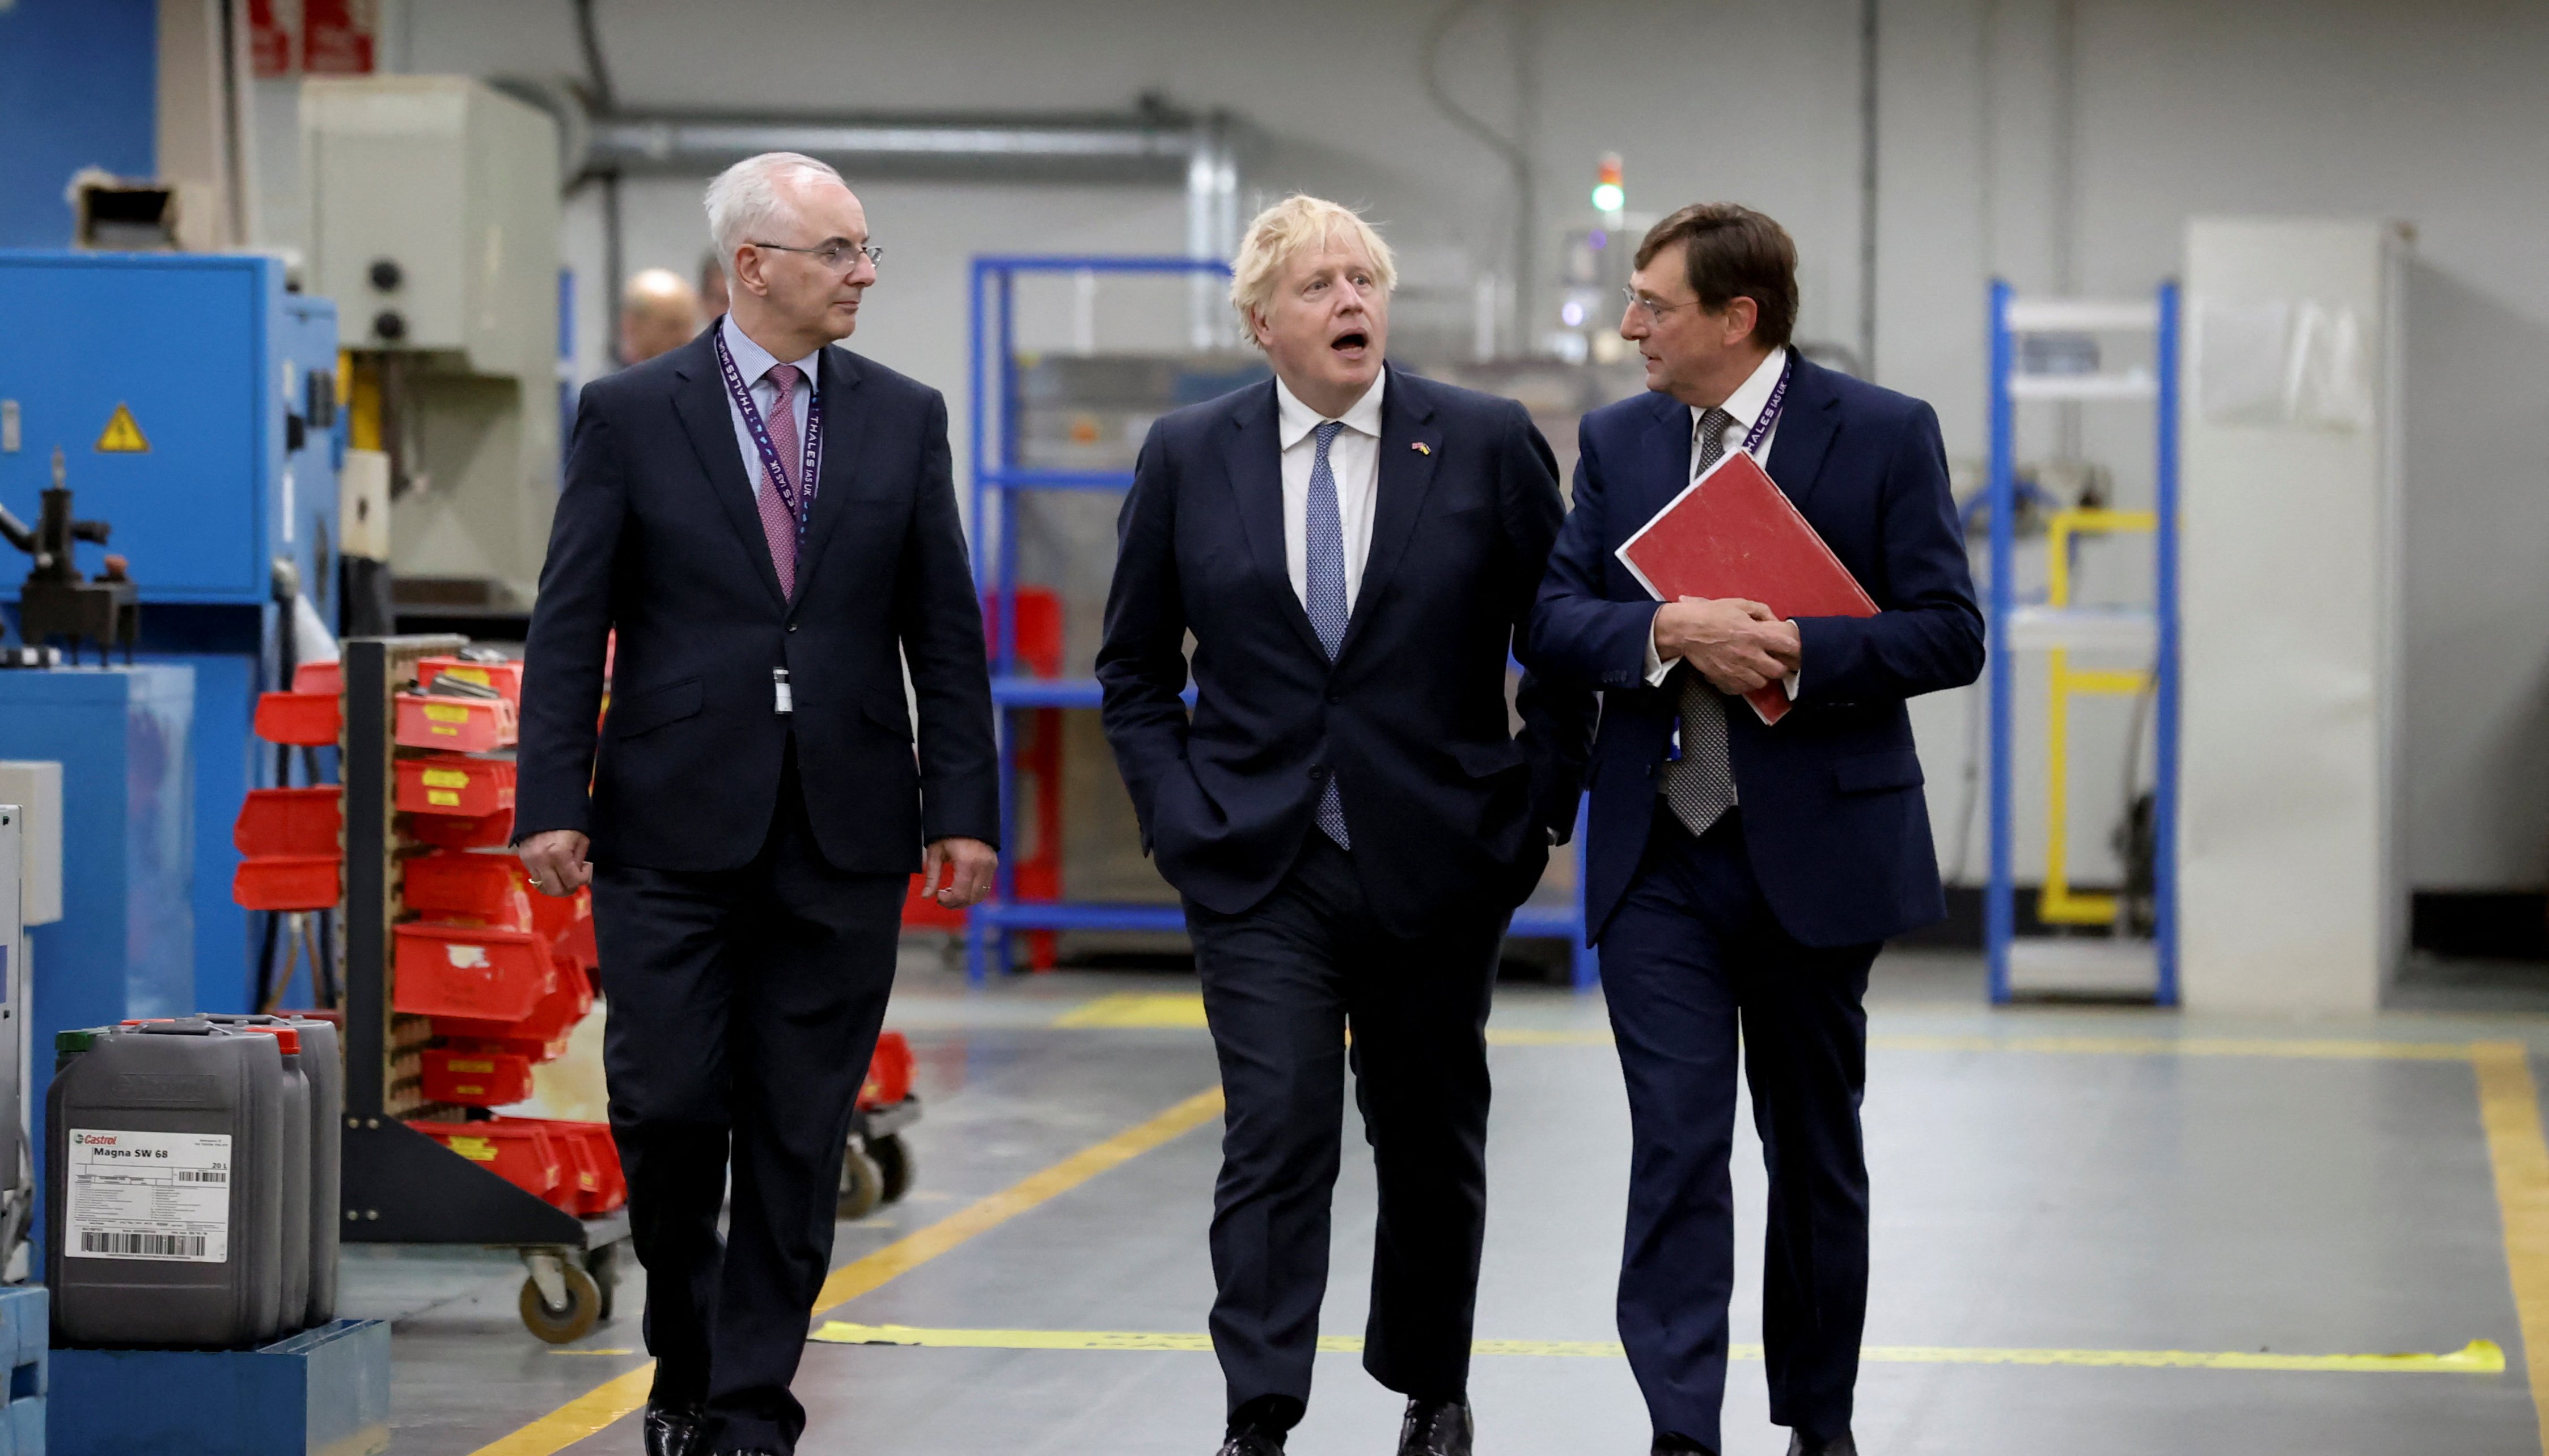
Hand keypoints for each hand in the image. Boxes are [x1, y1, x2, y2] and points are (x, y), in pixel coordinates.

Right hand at [517, 830, 592, 897]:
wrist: (542, 809)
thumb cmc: (566, 823)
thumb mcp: (580, 839)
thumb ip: (580, 860)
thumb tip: (579, 873)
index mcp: (558, 854)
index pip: (573, 880)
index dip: (584, 878)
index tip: (586, 868)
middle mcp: (541, 861)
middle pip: (556, 890)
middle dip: (569, 888)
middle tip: (575, 879)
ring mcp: (530, 862)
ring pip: (543, 888)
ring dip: (556, 886)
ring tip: (564, 877)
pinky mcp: (523, 860)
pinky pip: (535, 879)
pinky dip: (546, 879)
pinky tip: (553, 870)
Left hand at [922, 836, 997, 908]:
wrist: (966, 815)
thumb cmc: (947, 832)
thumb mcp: (935, 853)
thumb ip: (932, 877)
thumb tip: (926, 896)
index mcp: (967, 863)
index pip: (961, 895)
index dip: (948, 901)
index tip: (938, 895)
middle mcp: (982, 866)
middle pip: (972, 899)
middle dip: (956, 903)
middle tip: (942, 897)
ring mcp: (991, 865)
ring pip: (981, 895)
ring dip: (966, 899)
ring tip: (951, 893)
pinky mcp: (994, 864)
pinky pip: (986, 887)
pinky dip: (973, 892)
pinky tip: (961, 886)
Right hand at [1653, 597, 1801, 693]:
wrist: (1686, 630)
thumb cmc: (1711, 615)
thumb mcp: (1739, 604)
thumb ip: (1761, 611)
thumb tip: (1774, 620)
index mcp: (1756, 634)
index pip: (1787, 647)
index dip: (1793, 649)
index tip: (1790, 648)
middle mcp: (1749, 654)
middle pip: (1777, 671)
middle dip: (1779, 666)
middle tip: (1774, 661)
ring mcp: (1737, 669)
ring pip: (1761, 683)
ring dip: (1762, 676)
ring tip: (1757, 669)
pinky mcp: (1724, 678)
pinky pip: (1743, 689)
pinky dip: (1745, 684)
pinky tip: (1742, 674)